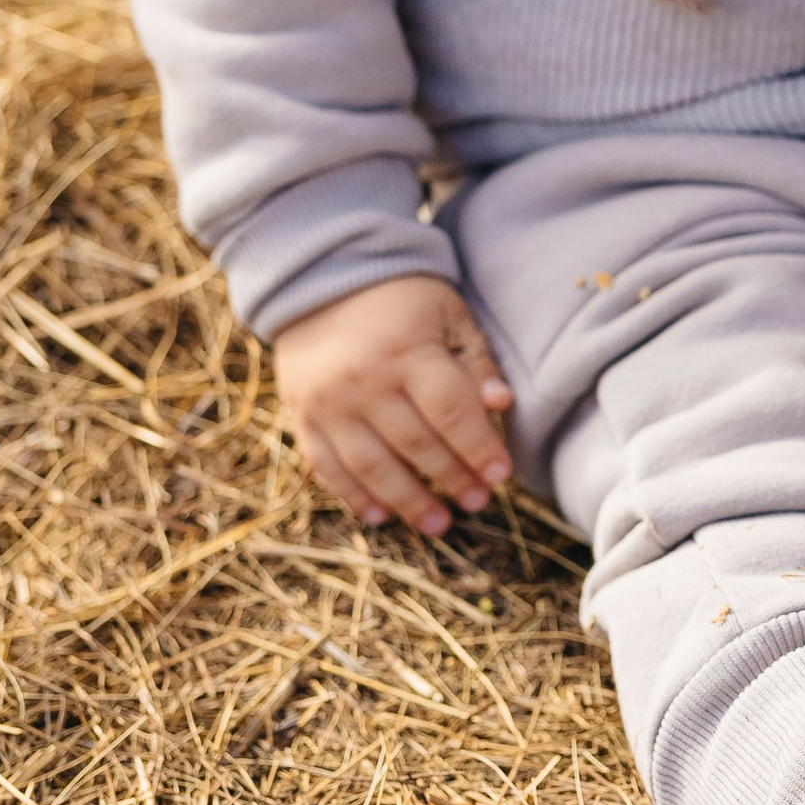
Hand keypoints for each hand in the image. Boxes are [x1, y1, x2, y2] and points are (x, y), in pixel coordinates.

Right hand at [274, 274, 514, 539]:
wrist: (322, 280)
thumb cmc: (402, 298)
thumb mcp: (447, 314)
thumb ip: (475, 360)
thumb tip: (501, 404)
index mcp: (407, 351)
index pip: (450, 410)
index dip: (478, 446)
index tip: (501, 475)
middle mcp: (364, 381)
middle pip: (414, 443)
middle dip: (450, 478)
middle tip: (478, 503)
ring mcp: (328, 402)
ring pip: (371, 465)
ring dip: (407, 500)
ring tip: (439, 524)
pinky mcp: (303, 415)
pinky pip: (326, 466)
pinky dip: (352, 495)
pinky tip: (381, 516)